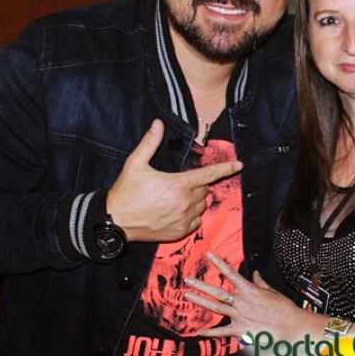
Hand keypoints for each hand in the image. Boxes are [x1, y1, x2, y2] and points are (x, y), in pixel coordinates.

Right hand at [106, 120, 242, 241]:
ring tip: (176, 197)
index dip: (226, 168)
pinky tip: (177, 211)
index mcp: (178, 185)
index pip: (209, 174)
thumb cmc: (126, 192)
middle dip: (197, 184)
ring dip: (195, 199)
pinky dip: (192, 215)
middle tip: (179, 184)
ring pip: (202, 205)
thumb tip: (158, 123)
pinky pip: (196, 221)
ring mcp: (184, 219)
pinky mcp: (180, 232)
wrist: (115, 222)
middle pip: (205, 189)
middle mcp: (185, 203)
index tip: (239, 164)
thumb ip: (150, 143)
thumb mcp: (135, 164)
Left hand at [185, 253, 309, 341]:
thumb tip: (254, 274)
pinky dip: (210, 333)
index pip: (230, 273)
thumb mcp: (272, 291)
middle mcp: (241, 302)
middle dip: (200, 285)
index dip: (218, 263)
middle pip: (216, 291)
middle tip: (187, 280)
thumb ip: (260, 282)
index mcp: (249, 290)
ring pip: (215, 307)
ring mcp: (239, 316)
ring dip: (200, 301)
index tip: (209, 254)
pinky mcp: (240, 331)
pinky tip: (198, 332)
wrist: (290, 326)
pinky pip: (222, 332)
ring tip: (188, 295)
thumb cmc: (284, 309)